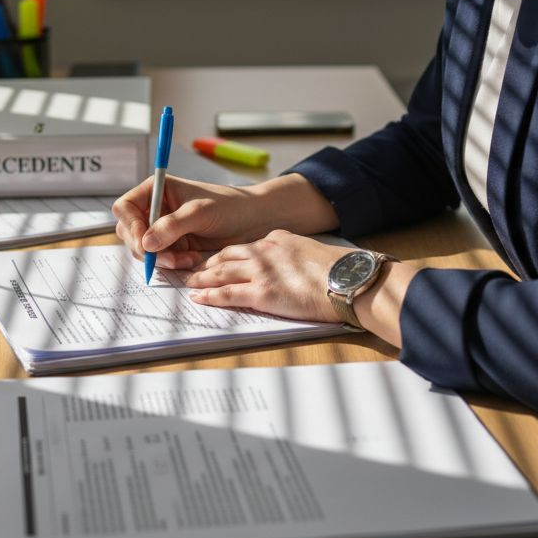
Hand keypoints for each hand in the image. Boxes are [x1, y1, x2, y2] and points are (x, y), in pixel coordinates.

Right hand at [112, 172, 340, 269]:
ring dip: (162, 258)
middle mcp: (156, 208)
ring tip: (186, 259)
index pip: (126, 207)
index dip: (131, 225)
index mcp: (157, 190)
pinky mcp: (173, 244)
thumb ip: (172, 226)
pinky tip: (191, 260)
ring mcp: (163, 228)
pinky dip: (172, 263)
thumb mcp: (200, 212)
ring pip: (144, 249)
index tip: (145, 243)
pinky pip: (160, 258)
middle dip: (146, 248)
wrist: (255, 221)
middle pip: (130, 232)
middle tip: (168, 258)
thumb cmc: (231, 206)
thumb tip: (146, 242)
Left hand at [183, 230, 353, 322]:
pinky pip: (226, 294)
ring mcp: (261, 271)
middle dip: (207, 263)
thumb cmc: (338, 271)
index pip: (244, 247)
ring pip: (221, 272)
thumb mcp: (309, 251)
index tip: (215, 260)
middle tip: (193, 270)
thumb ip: (291, 255)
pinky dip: (209, 295)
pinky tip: (198, 297)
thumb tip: (285, 268)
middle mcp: (265, 251)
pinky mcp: (261, 292)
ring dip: (201, 278)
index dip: (226, 255)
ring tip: (189, 283)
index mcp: (277, 240)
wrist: (348, 280)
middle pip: (226, 256)